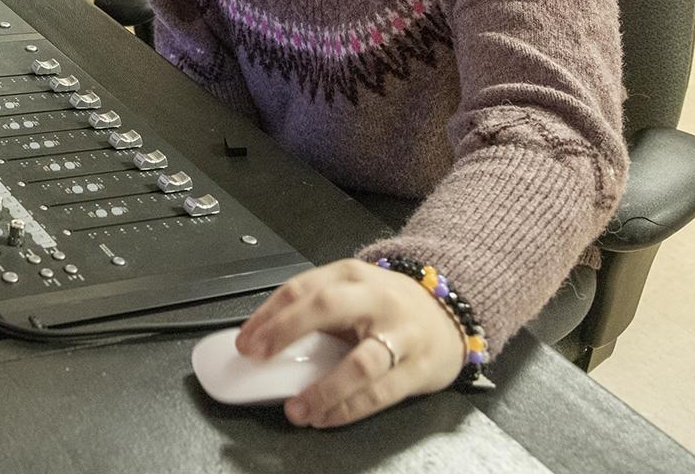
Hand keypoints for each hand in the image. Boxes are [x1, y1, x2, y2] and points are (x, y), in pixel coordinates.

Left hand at [235, 258, 466, 428]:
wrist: (449, 314)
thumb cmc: (389, 306)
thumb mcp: (353, 294)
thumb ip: (317, 310)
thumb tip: (265, 341)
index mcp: (352, 275)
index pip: (303, 287)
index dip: (269, 314)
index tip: (245, 341)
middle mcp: (375, 298)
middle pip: (327, 307)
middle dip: (287, 331)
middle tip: (258, 358)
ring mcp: (400, 333)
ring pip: (360, 361)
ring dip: (323, 389)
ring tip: (296, 409)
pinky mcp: (418, 367)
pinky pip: (380, 393)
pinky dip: (349, 409)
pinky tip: (326, 418)